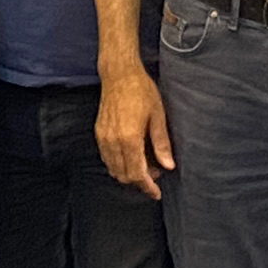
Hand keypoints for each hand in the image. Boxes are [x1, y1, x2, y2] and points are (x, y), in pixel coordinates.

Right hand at [97, 66, 173, 198]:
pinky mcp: (99, 133)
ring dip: (128, 174)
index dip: (147, 187)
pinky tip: (132, 157)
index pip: (137, 173)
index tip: (156, 193)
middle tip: (155, 176)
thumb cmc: (141, 90)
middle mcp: (113, 142)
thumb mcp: (158, 116)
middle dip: (139, 182)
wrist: (118, 74)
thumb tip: (168, 166)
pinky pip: (107, 159)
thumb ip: (161, 143)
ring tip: (146, 166)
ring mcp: (103, 138)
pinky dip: (119, 165)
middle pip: (124, 175)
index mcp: (129, 138)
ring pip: (113, 169)